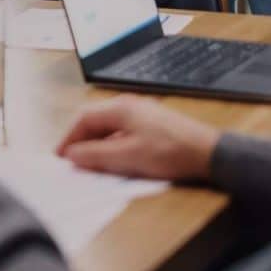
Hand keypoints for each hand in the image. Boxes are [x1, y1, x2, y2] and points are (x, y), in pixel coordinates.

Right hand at [55, 96, 219, 183]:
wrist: (209, 154)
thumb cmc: (171, 152)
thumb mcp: (127, 157)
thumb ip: (96, 155)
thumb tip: (73, 155)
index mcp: (120, 108)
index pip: (83, 119)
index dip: (69, 138)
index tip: (62, 157)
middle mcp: (130, 106)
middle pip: (95, 121)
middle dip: (82, 141)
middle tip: (74, 162)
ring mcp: (143, 114)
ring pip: (109, 128)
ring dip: (98, 145)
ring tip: (93, 164)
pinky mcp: (153, 125)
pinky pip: (123, 132)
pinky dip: (113, 146)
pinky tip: (117, 161)